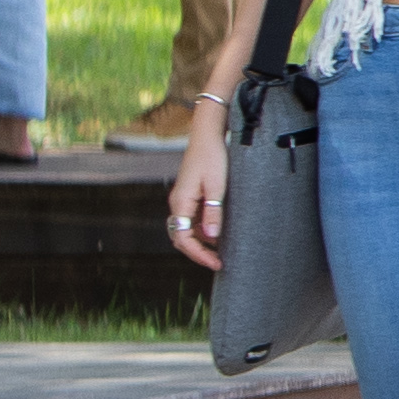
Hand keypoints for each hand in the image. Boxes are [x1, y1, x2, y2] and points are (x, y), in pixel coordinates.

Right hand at [164, 104, 229, 270]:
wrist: (207, 135)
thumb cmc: (213, 157)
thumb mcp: (217, 186)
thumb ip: (213, 212)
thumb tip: (210, 237)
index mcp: (180, 202)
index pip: (183, 238)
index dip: (198, 254)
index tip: (216, 263)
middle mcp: (177, 203)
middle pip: (181, 237)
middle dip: (198, 252)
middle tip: (219, 262)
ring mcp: (182, 199)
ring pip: (186, 229)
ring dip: (200, 242)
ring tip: (220, 251)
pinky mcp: (189, 195)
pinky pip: (192, 219)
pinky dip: (202, 230)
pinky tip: (217, 233)